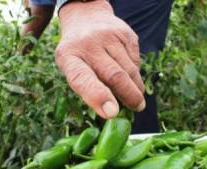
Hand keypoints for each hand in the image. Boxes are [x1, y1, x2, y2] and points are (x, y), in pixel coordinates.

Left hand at [55, 0, 144, 118]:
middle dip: (129, 95)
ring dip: (136, 87)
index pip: (81, 79)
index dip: (97, 97)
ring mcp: (108, 36)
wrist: (85, 17)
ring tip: (136, 98)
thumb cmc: (78, 54)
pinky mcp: (126, 33)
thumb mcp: (73, 68)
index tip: (112, 113)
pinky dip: (136, 73)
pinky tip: (130, 75)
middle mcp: (88, 45)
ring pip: (129, 69)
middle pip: (114, 75)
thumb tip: (113, 110)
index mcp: (69, 58)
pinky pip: (136, 60)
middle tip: (137, 108)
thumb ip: (88, 88)